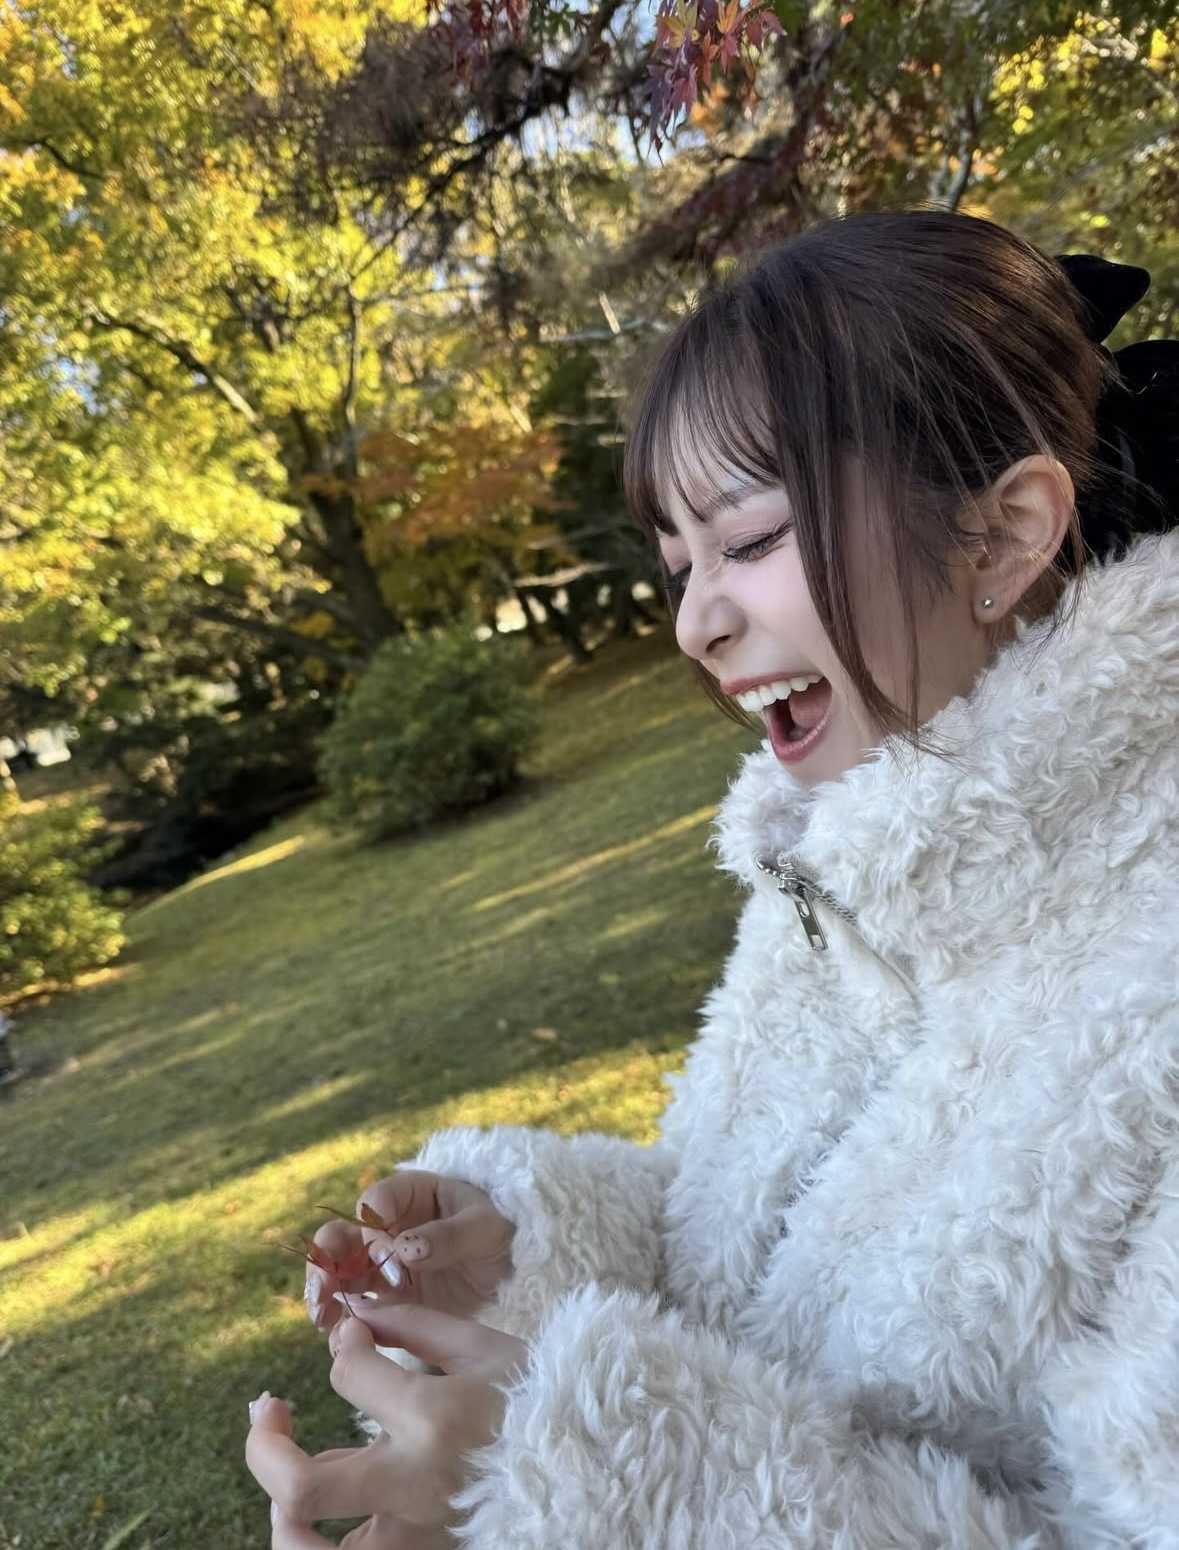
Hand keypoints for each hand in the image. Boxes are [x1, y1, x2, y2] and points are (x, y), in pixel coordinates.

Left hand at [245, 1304, 527, 1547]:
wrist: (591, 1469)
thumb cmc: (541, 1399)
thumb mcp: (484, 1347)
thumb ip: (414, 1327)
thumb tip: (354, 1315)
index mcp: (435, 1418)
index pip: (348, 1377)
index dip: (341, 1349)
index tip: (354, 1341)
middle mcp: (415, 1485)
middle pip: (299, 1489)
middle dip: (263, 1446)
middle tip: (268, 1410)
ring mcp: (415, 1535)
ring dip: (282, 1517)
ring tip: (284, 1482)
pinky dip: (319, 1541)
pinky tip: (318, 1513)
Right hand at [303, 1170, 514, 1332]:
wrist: (506, 1271)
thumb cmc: (496, 1233)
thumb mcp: (485, 1228)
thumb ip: (449, 1235)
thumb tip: (405, 1247)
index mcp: (409, 1193)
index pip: (375, 1202)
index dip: (374, 1227)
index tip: (388, 1255)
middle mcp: (385, 1225)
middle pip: (342, 1233)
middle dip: (327, 1258)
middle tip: (325, 1287)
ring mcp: (380, 1262)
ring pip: (337, 1269)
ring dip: (323, 1287)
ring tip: (320, 1314)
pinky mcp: (383, 1295)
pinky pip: (352, 1300)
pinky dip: (337, 1312)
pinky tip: (331, 1329)